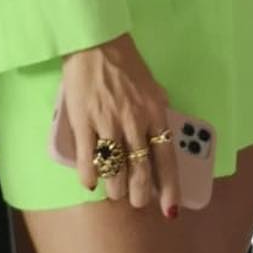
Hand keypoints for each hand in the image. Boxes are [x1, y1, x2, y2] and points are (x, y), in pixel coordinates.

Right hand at [61, 35, 179, 216]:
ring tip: (114, 190)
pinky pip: (88, 160)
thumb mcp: (152, 89)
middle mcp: (134, 121)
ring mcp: (108, 123)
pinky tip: (90, 182)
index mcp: (155, 113)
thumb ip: (157, 115)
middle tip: (134, 201)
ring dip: (114, 188)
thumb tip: (161, 144)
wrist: (96, 43)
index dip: (168, 189)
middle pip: (139, 172)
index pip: (166, 159)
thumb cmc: (126, 65)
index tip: (169, 209)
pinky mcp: (83, 122)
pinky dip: (89, 177)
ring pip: (115, 171)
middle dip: (138, 194)